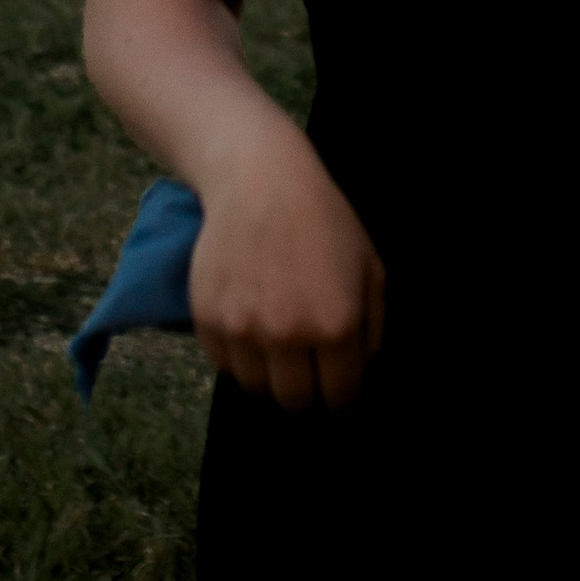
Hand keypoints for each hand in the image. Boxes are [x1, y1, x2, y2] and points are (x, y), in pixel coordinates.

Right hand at [188, 127, 385, 413]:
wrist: (259, 179)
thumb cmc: (323, 220)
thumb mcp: (369, 266)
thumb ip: (371, 327)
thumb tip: (357, 372)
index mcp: (335, 325)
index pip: (340, 396)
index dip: (342, 395)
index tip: (337, 385)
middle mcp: (288, 333)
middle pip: (294, 401)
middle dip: (305, 388)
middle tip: (305, 363)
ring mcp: (243, 328)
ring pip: (255, 386)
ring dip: (268, 371)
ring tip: (275, 335)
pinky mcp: (208, 319)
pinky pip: (224, 362)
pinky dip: (238, 352)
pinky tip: (250, 317)